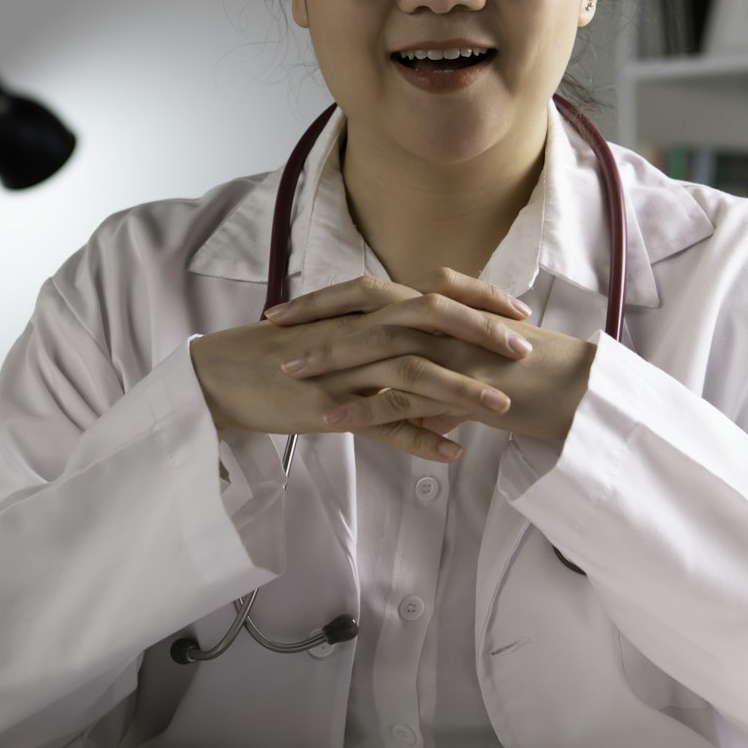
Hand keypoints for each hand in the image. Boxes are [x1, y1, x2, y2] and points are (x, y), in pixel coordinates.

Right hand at [190, 270, 532, 461]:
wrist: (224, 375)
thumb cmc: (284, 356)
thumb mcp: (341, 338)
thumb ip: (386, 343)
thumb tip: (435, 358)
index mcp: (367, 311)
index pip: (434, 293)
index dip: (480, 300)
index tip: (519, 312)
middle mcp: (360, 332)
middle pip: (431, 320)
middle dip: (482, 334)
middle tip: (523, 352)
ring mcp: (345, 369)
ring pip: (412, 372)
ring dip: (462, 390)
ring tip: (502, 407)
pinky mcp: (329, 407)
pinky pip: (381, 424)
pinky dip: (418, 439)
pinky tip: (451, 453)